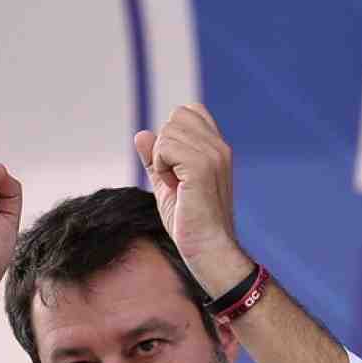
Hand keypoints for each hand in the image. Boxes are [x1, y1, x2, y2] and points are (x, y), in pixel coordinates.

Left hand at [134, 105, 250, 296]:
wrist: (208, 250)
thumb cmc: (190, 224)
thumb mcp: (166, 185)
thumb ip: (155, 159)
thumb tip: (142, 134)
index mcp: (217, 149)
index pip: (190, 112)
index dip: (173, 134)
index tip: (177, 168)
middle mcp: (219, 147)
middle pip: (177, 116)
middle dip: (165, 144)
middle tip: (174, 178)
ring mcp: (214, 155)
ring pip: (168, 131)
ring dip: (161, 159)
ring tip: (176, 186)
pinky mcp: (202, 166)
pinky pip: (166, 146)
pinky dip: (161, 167)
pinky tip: (174, 187)